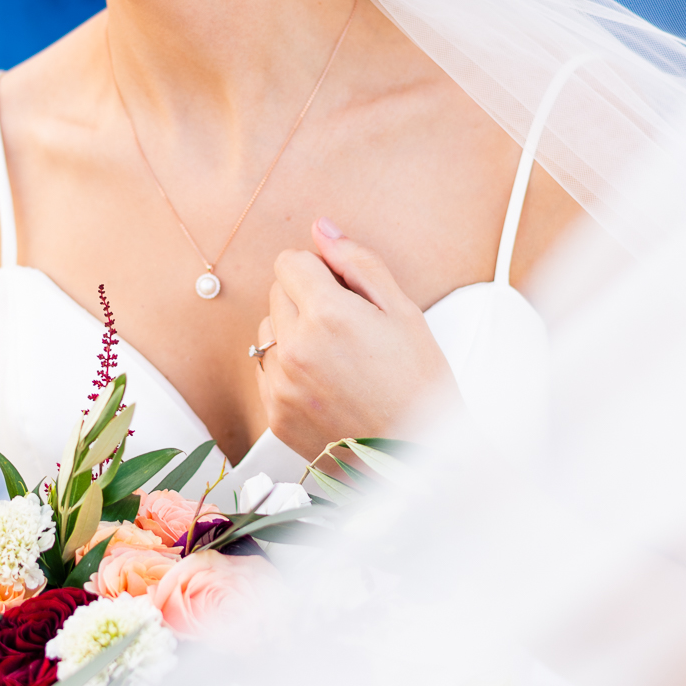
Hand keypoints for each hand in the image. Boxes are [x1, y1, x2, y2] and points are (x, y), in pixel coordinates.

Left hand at [253, 218, 460, 460]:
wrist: (418, 457)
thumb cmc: (419, 385)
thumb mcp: (403, 312)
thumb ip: (358, 263)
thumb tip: (322, 228)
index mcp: (327, 315)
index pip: (290, 262)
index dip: (319, 270)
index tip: (343, 291)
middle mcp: (295, 348)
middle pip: (277, 293)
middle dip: (306, 299)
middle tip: (347, 328)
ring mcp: (281, 384)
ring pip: (267, 331)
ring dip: (292, 334)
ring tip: (336, 358)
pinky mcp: (275, 414)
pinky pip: (265, 370)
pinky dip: (287, 370)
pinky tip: (324, 384)